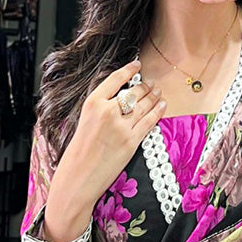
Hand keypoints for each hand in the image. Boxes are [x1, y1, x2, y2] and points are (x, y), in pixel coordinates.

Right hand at [44, 58, 165, 241]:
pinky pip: (149, 121)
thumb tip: (121, 99)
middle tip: (151, 83)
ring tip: (158, 92)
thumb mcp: (84, 121)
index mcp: (92, 103)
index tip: (137, 65)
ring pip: (144, 105)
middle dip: (145, 86)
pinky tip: (162, 106)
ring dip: (154, 96)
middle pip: (133, 92)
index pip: (115, 79)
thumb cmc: (79, 152)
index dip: (129, 70)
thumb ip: (101, 108)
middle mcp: (108, 112)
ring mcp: (121, 127)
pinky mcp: (131, 141)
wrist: (79, 176)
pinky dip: (157, 111)